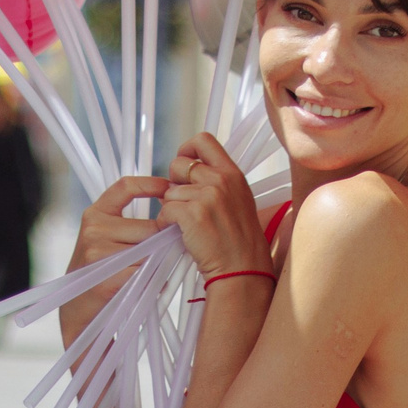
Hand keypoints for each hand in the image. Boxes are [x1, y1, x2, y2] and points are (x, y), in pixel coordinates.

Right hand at [56, 174, 171, 341]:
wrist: (78, 309)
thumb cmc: (99, 272)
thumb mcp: (105, 240)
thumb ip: (131, 224)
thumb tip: (172, 217)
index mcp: (95, 214)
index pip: (125, 186)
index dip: (150, 183)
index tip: (169, 187)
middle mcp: (94, 228)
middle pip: (149, 227)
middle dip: (162, 241)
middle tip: (165, 254)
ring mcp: (98, 253)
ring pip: (151, 252)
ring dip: (158, 264)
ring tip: (149, 274)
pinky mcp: (107, 278)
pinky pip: (146, 274)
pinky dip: (154, 282)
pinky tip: (146, 287)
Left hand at [159, 134, 268, 278]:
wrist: (242, 267)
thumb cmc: (238, 238)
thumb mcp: (237, 199)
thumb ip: (217, 181)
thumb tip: (188, 172)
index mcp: (232, 173)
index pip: (203, 140)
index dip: (186, 150)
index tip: (183, 167)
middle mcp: (221, 180)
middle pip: (178, 164)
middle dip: (174, 183)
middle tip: (183, 202)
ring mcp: (207, 196)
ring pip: (169, 192)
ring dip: (172, 208)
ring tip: (188, 226)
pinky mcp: (192, 215)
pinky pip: (165, 211)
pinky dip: (166, 223)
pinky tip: (179, 234)